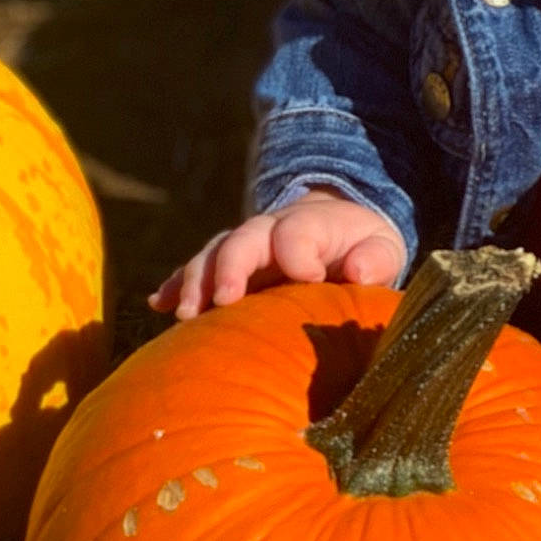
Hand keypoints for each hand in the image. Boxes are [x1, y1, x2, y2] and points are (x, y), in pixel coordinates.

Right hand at [148, 191, 406, 320]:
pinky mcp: (224, 269)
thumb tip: (359, 272)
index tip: (310, 279)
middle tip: (222, 300)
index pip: (295, 232)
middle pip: (241, 241)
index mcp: (309, 225)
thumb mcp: (382, 249)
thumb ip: (376, 259)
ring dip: (195, 283)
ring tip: (185, 315)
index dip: (299, 254)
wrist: (337, 236)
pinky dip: (175, 286)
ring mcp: (241, 249)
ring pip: (210, 256)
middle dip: (230, 268)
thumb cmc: (362, 250)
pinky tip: (158, 303)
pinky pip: (193, 272)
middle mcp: (267, 232)